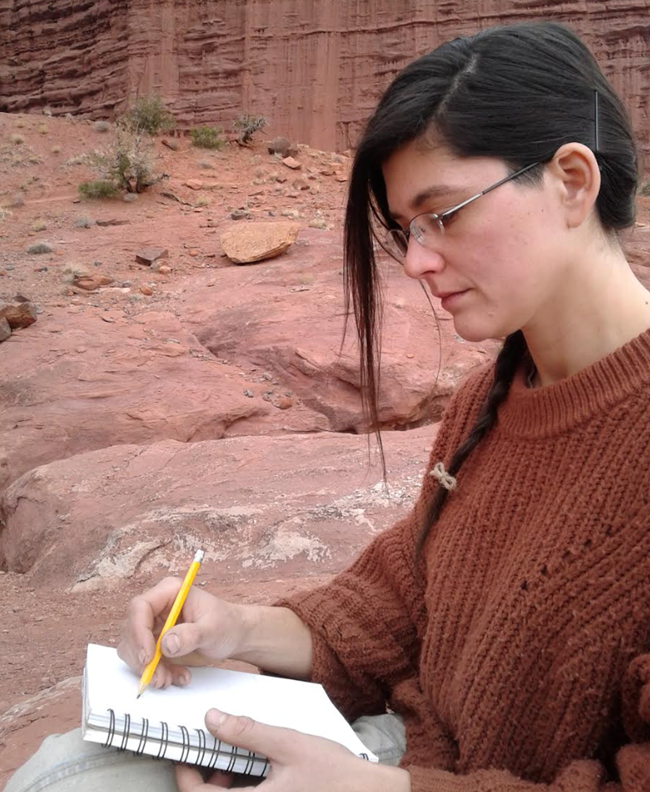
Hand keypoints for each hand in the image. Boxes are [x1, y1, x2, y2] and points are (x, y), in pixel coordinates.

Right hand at [117, 578, 250, 688]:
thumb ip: (191, 635)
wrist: (235, 636)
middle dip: (142, 657)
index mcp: (169, 592)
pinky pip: (144, 662)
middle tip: (158, 677)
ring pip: (134, 649)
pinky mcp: (156, 644)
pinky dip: (157, 673)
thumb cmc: (226, 624)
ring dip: (148, 669)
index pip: (140, 607)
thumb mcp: (213, 628)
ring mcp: (155, 626)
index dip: (138, 632)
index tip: (148, 657)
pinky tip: (177, 676)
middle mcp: (157, 607)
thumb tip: (166, 644)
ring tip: (170, 678)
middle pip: (131, 630)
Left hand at [175, 708, 410, 791]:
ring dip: (223, 786)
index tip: (186, 754)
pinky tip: (255, 771)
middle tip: (214, 754)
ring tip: (235, 761)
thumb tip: (213, 719)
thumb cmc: (334, 773)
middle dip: (205, 779)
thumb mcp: (288, 744)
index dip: (185, 776)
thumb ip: (248, 733)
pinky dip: (242, 789)